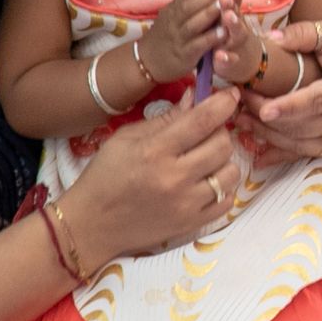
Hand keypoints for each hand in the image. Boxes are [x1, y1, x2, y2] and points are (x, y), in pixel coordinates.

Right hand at [60, 87, 243, 257]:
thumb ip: (165, 119)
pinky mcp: (192, 224)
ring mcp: (186, 204)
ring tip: (204, 160)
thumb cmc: (105, 176)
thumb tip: (196, 97)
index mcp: (154, 151)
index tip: (231, 95)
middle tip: (206, 134)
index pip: (202, 121)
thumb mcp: (125, 139)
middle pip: (223, 144)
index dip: (223, 103)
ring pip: (231, 172)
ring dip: (223, 161)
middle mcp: (174, 178)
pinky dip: (222, 188)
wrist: (91, 225)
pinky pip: (228, 200)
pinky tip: (205, 183)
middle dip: (219, 132)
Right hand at [143, 0, 226, 81]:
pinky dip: (210, 38)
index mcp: (172, 10)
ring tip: (226, 4)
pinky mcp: (184, 55)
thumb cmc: (168, 34)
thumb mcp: (176, 15)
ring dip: (209, 13)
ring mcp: (178, 39)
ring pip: (192, 24)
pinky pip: (197, 45)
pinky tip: (224, 32)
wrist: (147, 61)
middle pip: (188, 6)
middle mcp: (173, 22)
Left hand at [208, 0, 266, 86]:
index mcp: (233, 16)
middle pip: (236, 18)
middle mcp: (237, 29)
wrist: (244, 59)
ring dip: (232, 29)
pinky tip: (219, 56)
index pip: (233, 4)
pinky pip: (229, 60)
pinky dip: (225, 58)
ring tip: (227, 20)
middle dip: (232, 10)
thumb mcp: (230, 11)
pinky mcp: (230, 62)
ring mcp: (235, 45)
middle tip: (227, 4)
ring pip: (234, 37)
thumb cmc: (232, 31)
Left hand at [240, 18, 321, 155]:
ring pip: (305, 143)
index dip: (290, 107)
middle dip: (269, 119)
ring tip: (243, 123)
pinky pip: (312, 152)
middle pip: (306, 124)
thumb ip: (305, 34)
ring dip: (272, 137)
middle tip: (239, 106)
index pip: (318, 100)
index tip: (264, 110)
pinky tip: (260, 154)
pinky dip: (285, 154)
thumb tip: (272, 39)